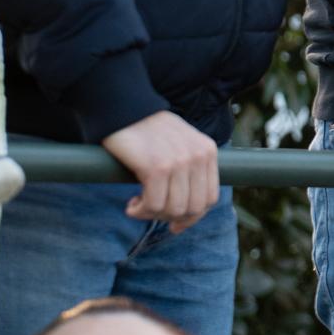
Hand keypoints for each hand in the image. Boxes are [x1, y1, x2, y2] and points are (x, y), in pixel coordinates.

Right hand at [100, 110, 220, 229]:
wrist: (122, 109)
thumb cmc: (147, 131)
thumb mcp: (180, 146)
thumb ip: (190, 171)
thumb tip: (187, 216)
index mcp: (208, 151)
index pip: (210, 199)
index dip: (192, 218)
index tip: (174, 225)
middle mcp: (198, 156)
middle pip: (193, 208)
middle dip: (171, 218)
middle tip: (150, 211)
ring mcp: (179, 161)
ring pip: (173, 209)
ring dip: (152, 215)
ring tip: (138, 205)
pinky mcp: (157, 167)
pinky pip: (154, 205)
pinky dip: (140, 211)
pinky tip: (131, 204)